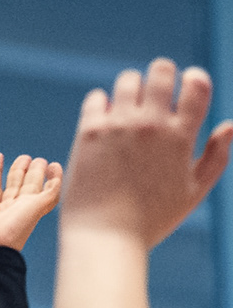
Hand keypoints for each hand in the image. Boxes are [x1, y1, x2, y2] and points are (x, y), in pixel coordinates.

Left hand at [0, 152, 61, 259]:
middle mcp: (5, 214)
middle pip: (15, 188)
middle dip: (19, 172)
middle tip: (24, 157)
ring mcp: (21, 212)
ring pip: (32, 189)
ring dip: (35, 173)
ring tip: (38, 159)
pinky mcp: (34, 211)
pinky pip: (50, 193)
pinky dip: (55, 180)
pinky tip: (55, 167)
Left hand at [59, 59, 232, 250]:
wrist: (105, 236)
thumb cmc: (153, 218)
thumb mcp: (194, 190)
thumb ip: (217, 156)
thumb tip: (230, 125)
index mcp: (180, 137)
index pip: (197, 85)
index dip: (196, 78)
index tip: (191, 84)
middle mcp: (149, 126)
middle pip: (161, 71)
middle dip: (163, 74)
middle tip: (159, 89)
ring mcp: (117, 126)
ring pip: (128, 80)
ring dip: (133, 87)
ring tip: (132, 106)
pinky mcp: (88, 132)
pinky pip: (97, 98)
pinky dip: (103, 103)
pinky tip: (107, 119)